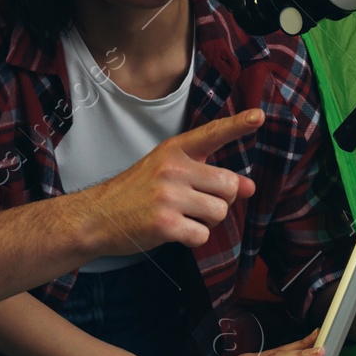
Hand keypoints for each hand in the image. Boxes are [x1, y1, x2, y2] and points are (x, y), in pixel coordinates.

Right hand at [76, 110, 261, 254]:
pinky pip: (202, 234)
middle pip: (229, 186)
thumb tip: (249, 187)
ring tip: (182, 217)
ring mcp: (168, 196)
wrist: (97, 216)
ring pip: (219, 212)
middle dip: (221, 201)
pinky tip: (173, 232)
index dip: (238, 125)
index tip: (259, 117)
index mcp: (174, 150)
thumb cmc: (137, 193)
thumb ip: (210, 177)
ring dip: (207, 222)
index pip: (211, 133)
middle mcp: (172, 168)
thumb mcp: (170, 174)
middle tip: (195, 204)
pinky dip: (193, 238)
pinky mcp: (164, 223)